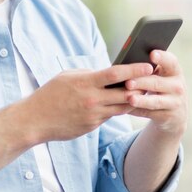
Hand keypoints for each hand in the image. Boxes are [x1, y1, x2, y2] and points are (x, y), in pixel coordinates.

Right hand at [24, 62, 153, 142]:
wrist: (35, 120)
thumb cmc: (50, 94)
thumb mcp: (68, 76)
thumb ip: (88, 74)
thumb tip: (106, 73)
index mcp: (86, 82)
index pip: (116, 74)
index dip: (135, 69)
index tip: (149, 65)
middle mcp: (92, 99)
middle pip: (125, 93)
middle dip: (141, 86)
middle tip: (156, 79)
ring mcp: (93, 115)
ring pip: (122, 107)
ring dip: (134, 100)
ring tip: (146, 92)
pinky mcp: (92, 126)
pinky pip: (110, 116)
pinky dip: (118, 109)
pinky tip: (126, 105)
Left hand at [124, 50, 187, 136]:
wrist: (175, 113)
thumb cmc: (161, 87)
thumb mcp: (162, 76)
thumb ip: (149, 69)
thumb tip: (127, 64)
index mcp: (174, 71)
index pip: (171, 62)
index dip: (162, 57)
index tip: (152, 54)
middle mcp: (177, 87)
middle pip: (157, 83)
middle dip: (142, 82)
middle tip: (128, 82)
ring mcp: (174, 103)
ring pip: (155, 101)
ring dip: (141, 100)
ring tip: (130, 98)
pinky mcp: (168, 117)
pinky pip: (149, 113)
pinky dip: (137, 111)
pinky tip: (126, 108)